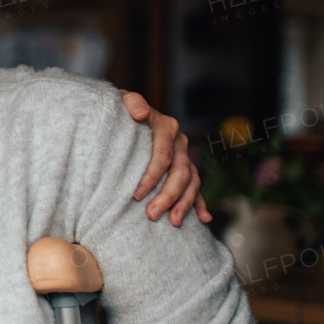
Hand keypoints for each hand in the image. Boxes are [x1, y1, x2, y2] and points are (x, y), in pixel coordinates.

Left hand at [119, 91, 211, 225]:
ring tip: (173, 222)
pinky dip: (200, 203)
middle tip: (151, 215)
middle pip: (179, 172)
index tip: (136, 194)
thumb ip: (131, 102)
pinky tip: (203, 219)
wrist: (125, 112)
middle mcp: (180, 141)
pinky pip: (196, 187)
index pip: (163, 155)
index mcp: (166, 127)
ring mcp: (184, 155)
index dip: (151, 176)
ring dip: (183, 204)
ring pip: (191, 182)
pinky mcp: (185, 168)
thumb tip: (141, 112)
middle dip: (167, 196)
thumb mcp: (122, 100)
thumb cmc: (120, 110)